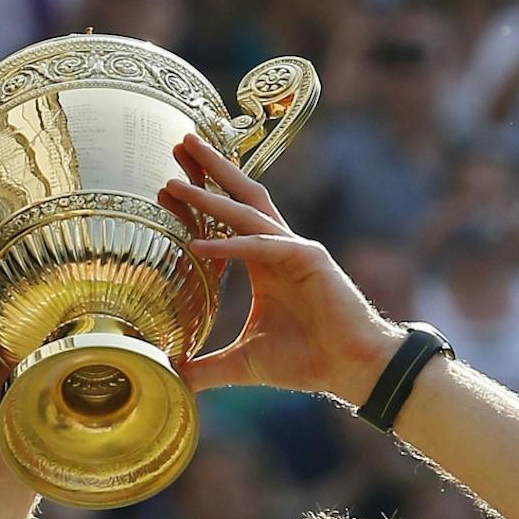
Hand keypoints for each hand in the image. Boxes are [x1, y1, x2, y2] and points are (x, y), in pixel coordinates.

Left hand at [157, 133, 403, 404]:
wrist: (352, 369)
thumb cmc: (307, 361)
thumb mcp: (244, 363)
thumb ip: (207, 367)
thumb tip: (171, 376)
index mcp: (265, 261)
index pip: (227, 220)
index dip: (199, 200)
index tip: (166, 186)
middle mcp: (278, 247)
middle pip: (239, 196)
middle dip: (209, 169)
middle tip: (178, 142)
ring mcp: (295, 249)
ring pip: (246, 213)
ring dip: (210, 194)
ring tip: (175, 182)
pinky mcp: (309, 259)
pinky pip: (261, 247)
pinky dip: (230, 245)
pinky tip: (198, 244)